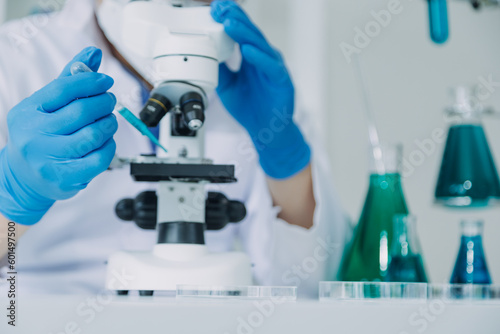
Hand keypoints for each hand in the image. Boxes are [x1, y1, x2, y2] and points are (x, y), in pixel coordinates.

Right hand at [0, 47, 117, 224]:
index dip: (91, 81)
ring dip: (109, 124)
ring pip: (93, 135)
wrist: (25, 177)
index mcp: (29, 111)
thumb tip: (94, 53)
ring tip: (109, 121)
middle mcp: (34, 135)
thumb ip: (71, 79)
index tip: (105, 81)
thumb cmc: (41, 135)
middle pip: (81, 112)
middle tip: (110, 101)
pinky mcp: (65, 178)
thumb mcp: (48, 105)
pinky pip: (99, 159)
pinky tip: (106, 142)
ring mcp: (48, 159)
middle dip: (104, 102)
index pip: (64, 88)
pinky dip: (109, 146)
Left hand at [211, 0, 309, 178]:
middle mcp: (264, 59)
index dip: (229, 19)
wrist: (266, 130)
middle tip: (220, 7)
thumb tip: (206, 52)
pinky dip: (259, 58)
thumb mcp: (227, 85)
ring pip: (260, 46)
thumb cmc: (250, 107)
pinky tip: (248, 50)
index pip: (241, 33)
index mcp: (252, 57)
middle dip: (235, 19)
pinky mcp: (282, 81)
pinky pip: (271, 67)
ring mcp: (274, 68)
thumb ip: (220, 68)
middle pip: (250, 33)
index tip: (215, 8)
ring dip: (244, 33)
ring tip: (229, 23)